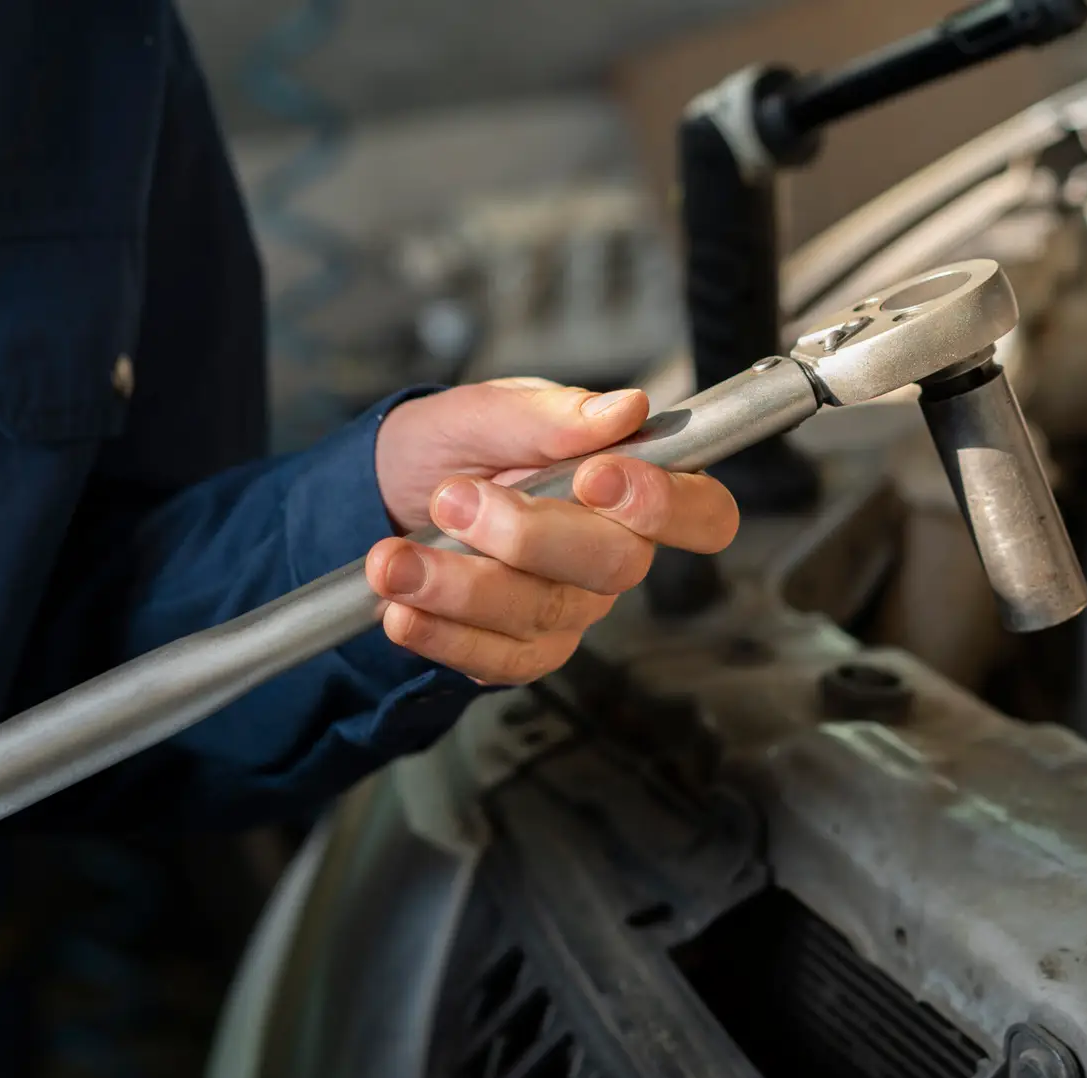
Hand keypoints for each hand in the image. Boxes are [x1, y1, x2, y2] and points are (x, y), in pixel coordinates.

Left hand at [368, 378, 739, 683]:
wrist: (384, 497)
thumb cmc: (451, 448)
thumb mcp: (481, 411)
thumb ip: (547, 413)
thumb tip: (624, 408)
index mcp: (628, 483)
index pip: (702, 513)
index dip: (663, 505)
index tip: (594, 476)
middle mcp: (612, 554)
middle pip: (615, 566)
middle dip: (528, 536)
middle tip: (451, 500)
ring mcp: (571, 609)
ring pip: (542, 613)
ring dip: (459, 586)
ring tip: (391, 559)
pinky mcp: (524, 651)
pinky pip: (499, 660)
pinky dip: (442, 636)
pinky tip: (400, 610)